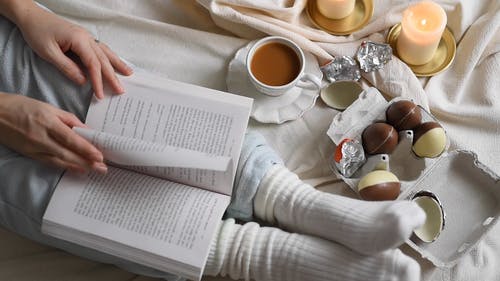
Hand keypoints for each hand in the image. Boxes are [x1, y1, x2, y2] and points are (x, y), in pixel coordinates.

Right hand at [0, 93, 106, 172]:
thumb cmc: (21, 106)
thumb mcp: (47, 107)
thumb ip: (68, 119)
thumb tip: (85, 129)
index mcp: (47, 122)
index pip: (71, 139)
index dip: (86, 149)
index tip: (100, 156)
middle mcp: (41, 137)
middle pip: (68, 153)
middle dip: (87, 161)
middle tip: (102, 168)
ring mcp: (34, 147)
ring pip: (59, 160)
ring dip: (78, 166)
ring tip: (93, 171)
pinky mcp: (28, 154)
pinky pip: (49, 162)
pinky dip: (64, 167)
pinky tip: (75, 169)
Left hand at [12, 2, 132, 98]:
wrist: (31, 16)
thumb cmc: (37, 32)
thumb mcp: (48, 53)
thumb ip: (67, 67)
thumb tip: (82, 81)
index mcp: (78, 40)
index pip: (93, 64)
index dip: (98, 80)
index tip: (99, 94)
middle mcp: (86, 37)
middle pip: (103, 59)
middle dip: (113, 76)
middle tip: (121, 90)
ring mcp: (86, 36)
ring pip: (106, 52)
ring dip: (117, 64)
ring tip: (129, 74)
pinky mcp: (83, 37)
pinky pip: (101, 48)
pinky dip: (110, 56)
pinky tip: (115, 62)